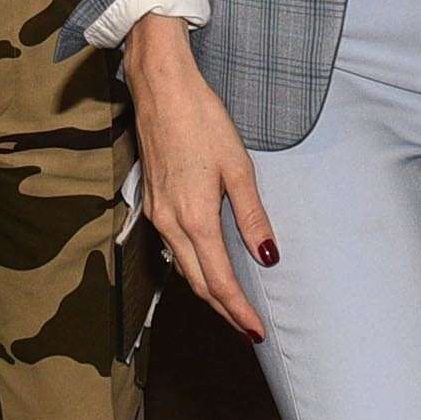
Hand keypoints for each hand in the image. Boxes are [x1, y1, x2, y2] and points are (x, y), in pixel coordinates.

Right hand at [125, 14, 271, 338]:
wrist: (159, 88)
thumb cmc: (201, 120)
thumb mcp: (238, 166)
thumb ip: (252, 215)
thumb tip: (268, 256)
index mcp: (194, 217)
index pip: (219, 281)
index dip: (238, 311)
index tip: (257, 332)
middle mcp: (170, 222)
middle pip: (197, 282)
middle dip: (223, 310)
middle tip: (248, 329)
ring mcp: (157, 213)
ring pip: (182, 267)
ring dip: (207, 290)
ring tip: (232, 305)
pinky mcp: (152, 200)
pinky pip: (172, 247)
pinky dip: (192, 267)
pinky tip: (206, 265)